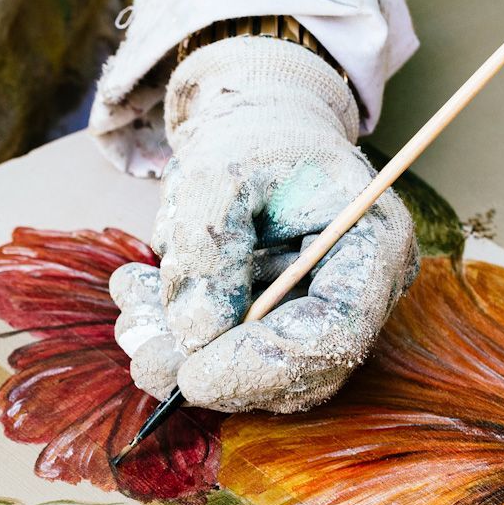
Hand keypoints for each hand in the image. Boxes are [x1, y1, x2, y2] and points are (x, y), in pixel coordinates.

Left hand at [110, 35, 417, 412]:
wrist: (260, 128)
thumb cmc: (254, 137)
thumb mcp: (221, 172)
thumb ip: (209, 246)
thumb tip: (194, 334)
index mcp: (373, 245)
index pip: (335, 334)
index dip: (262, 366)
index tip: (189, 377)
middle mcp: (362, 293)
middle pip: (297, 371)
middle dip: (210, 372)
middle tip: (141, 357)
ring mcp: (321, 315)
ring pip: (255, 374)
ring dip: (182, 353)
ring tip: (130, 298)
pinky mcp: (280, 327)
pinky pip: (229, 355)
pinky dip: (176, 336)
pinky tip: (137, 296)